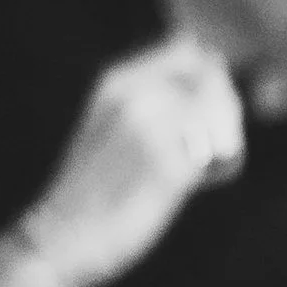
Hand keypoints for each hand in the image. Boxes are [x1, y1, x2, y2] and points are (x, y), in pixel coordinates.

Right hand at [17, 38, 244, 286]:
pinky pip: (223, 155)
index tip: (197, 111)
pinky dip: (223, 169)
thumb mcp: (111, 122)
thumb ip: (153, 92)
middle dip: (223, 111)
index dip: (206, 78)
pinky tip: (199, 185)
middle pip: (213, 81)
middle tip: (208, 146)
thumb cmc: (94, 185)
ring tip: (202, 166)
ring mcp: (153, 130)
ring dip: (225, 139)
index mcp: (117, 81)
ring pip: (223, 115)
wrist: (61, 237)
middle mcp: (136, 97)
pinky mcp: (170, 167)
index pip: (186, 50)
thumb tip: (209, 57)